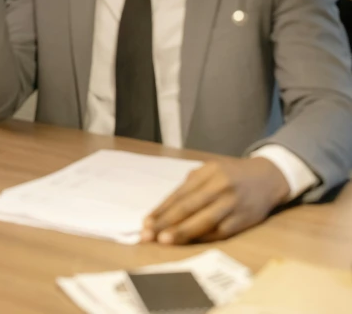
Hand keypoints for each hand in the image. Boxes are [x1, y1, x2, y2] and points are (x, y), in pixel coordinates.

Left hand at [141, 157, 289, 244]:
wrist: (267, 178)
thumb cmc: (231, 174)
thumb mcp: (211, 170)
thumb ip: (191, 186)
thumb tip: (165, 210)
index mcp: (209, 171)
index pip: (180, 193)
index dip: (162, 209)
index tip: (146, 222)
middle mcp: (220, 186)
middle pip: (189, 207)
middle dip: (166, 223)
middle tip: (148, 235)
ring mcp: (232, 204)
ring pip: (203, 221)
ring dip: (182, 233)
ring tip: (164, 241)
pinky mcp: (242, 221)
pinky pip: (218, 233)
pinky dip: (201, 239)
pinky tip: (188, 243)